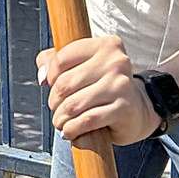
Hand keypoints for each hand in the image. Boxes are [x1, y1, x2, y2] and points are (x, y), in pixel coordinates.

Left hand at [38, 36, 161, 144]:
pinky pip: (86, 120)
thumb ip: (55, 61)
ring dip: (61, 119)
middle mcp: (116, 62)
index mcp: (106, 45)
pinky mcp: (124, 108)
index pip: (62, 59)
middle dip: (54, 102)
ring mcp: (121, 85)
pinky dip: (73, 130)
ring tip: (62, 123)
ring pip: (73, 105)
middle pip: (65, 84)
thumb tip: (42, 76)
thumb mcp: (81, 66)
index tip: (53, 86)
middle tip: (57, 110)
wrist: (136, 110)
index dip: (51, 76)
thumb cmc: (103, 86)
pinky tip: (71, 132)